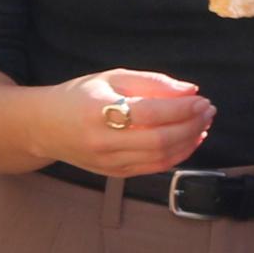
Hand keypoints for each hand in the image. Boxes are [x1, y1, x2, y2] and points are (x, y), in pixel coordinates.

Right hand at [56, 69, 210, 176]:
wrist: (44, 127)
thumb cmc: (79, 96)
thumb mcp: (111, 78)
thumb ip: (151, 82)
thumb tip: (189, 90)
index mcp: (99, 110)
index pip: (151, 113)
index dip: (182, 108)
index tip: (202, 99)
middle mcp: (103, 140)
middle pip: (159, 139)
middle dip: (191, 125)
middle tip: (208, 111)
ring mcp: (108, 162)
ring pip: (160, 157)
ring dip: (189, 141)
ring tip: (204, 124)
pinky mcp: (114, 174)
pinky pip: (153, 168)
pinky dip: (177, 156)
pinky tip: (190, 141)